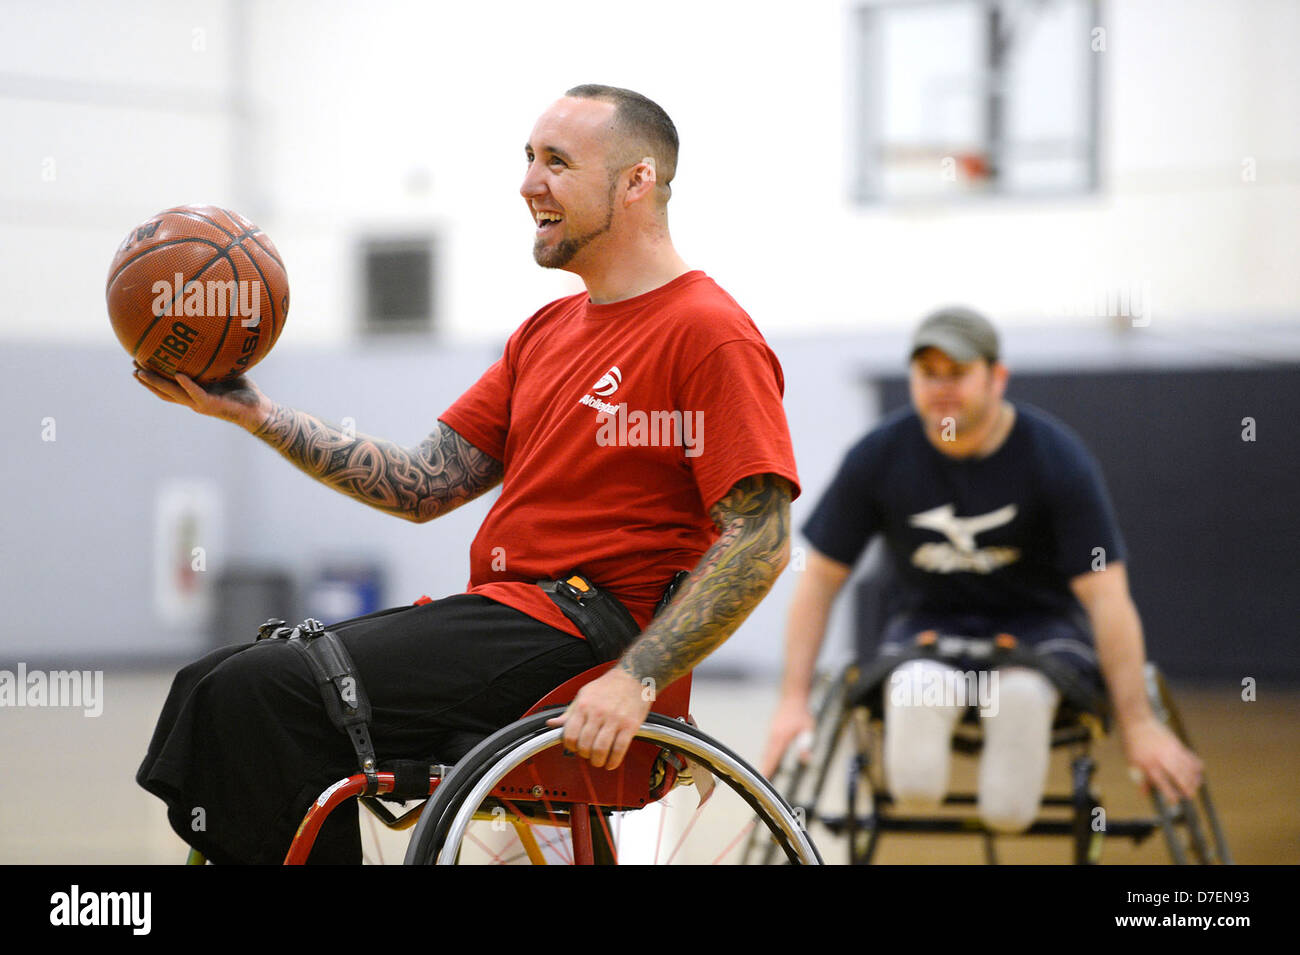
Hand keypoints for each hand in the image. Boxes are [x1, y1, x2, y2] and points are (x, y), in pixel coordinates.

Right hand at [133, 363, 271, 432]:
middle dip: (146, 379)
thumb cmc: (243, 390)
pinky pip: (197, 393)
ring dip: (156, 383)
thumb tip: (213, 333)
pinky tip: (178, 375)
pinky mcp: (211, 405)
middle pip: (163, 390)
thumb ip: (217, 357)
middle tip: (131, 366)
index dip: (151, 376)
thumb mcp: (227, 370)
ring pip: (172, 394)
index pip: (167, 384)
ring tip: (141, 373)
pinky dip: (187, 385)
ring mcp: (200, 403)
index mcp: (193, 391)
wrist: (259, 410)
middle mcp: (192, 399)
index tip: (138, 362)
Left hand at [546, 669, 651, 770]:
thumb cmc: (608, 686)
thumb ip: (569, 713)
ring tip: (599, 760)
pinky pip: (619, 749)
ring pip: (600, 749)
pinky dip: (613, 761)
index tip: (574, 748)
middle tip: (588, 755)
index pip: (570, 735)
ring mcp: (615, 719)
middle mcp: (598, 712)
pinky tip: (611, 762)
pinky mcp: (630, 725)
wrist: (634, 676)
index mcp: (584, 705)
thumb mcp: (584, 695)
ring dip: (597, 761)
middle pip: (585, 745)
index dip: (570, 747)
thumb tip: (552, 724)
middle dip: (584, 755)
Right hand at [758, 696, 814, 778]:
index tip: (763, 781)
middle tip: (761, 785)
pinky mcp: (772, 731)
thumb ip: (806, 744)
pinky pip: (768, 747)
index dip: (767, 771)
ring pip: (766, 752)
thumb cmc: (801, 712)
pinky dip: (767, 756)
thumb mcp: (808, 729)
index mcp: (780, 738)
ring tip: (765, 776)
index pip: (772, 759)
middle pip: (766, 758)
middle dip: (764, 770)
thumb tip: (806, 760)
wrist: (792, 696)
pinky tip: (770, 760)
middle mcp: (773, 737)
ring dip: (765, 763)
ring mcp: (771, 733)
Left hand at [1121, 715, 1203, 802]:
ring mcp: (1172, 751)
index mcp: (1149, 765)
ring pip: (1188, 768)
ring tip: (1195, 786)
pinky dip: (1196, 766)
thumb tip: (1145, 794)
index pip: (1162, 783)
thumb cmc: (1133, 743)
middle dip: (1187, 788)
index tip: (1174, 801)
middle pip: (1179, 776)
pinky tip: (1198, 772)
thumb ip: (1140, 778)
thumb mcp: (1132, 762)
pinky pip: (1191, 757)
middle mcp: (1163, 759)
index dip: (1170, 794)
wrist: (1139, 722)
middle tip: (1190, 795)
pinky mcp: (1178, 745)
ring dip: (1194, 779)